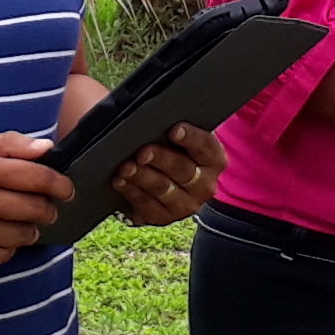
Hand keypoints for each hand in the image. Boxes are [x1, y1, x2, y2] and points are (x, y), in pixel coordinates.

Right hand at [0, 131, 75, 273]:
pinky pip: (6, 255)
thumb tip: (47, 147)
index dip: (59, 183)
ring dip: (28, 229)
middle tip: (45, 208)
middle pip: (36, 208)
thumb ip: (8, 145)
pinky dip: (7, 247)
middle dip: (47, 208)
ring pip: (24, 235)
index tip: (66, 189)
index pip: (36, 176)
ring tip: (17, 222)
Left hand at [108, 120, 222, 228]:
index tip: (174, 129)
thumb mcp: (175, 137)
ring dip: (142, 176)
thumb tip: (151, 116)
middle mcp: (204, 185)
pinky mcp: (163, 217)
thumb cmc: (168, 148)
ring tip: (125, 166)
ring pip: (163, 189)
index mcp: (214, 160)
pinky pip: (146, 205)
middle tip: (142, 151)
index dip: (191, 138)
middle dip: (161, 159)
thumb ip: (171, 127)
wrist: (159, 177)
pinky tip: (120, 180)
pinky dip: (131, 191)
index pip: (206, 147)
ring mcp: (185, 205)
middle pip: (183, 170)